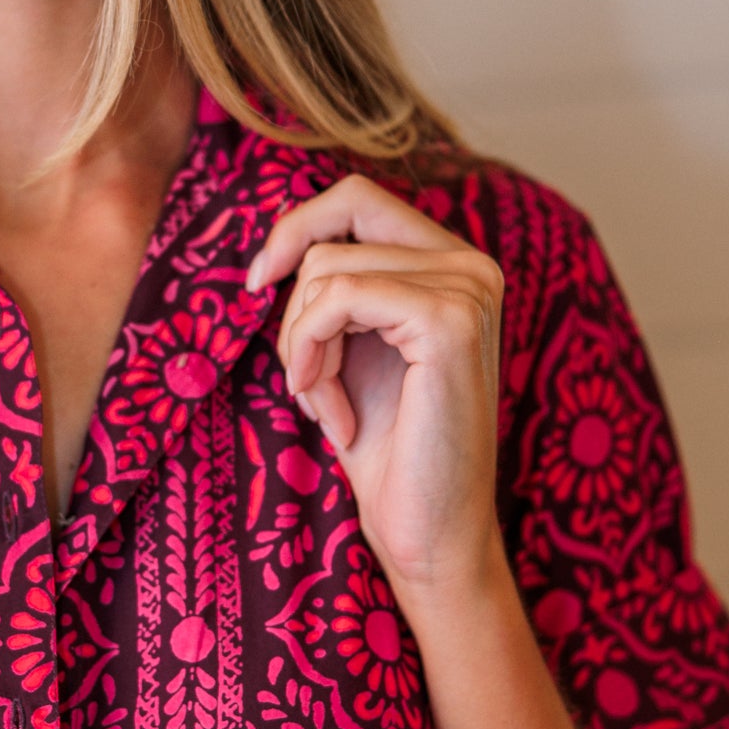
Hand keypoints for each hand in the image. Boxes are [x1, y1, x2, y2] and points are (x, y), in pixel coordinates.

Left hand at [246, 174, 505, 607]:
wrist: (427, 531)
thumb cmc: (386, 449)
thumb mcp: (351, 349)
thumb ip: (337, 287)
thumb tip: (280, 241)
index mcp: (453, 265)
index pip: (357, 197)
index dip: (295, 228)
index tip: (257, 283)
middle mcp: (472, 265)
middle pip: (333, 234)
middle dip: (296, 311)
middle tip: (307, 379)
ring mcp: (468, 288)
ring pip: (326, 270)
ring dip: (302, 345)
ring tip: (328, 404)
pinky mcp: (449, 321)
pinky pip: (337, 298)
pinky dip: (311, 355)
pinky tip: (335, 414)